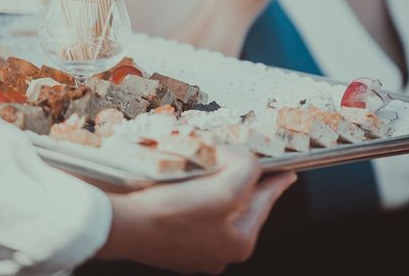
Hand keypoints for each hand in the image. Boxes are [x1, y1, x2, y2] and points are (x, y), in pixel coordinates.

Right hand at [98, 150, 296, 273]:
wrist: (121, 225)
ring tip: (212, 162)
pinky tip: (185, 176)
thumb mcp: (225, 189)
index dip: (276, 181)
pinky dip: (192, 190)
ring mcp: (193, 246)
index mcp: (238, 241)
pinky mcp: (170, 237)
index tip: (287, 172)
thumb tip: (241, 159)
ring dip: (214, 181)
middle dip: (239, 178)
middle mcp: (218, 249)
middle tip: (242, 159)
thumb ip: (246, 170)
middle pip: (239, 202)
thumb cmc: (171, 214)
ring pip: (214, 204)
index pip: (264, 200)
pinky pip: (191, 207)